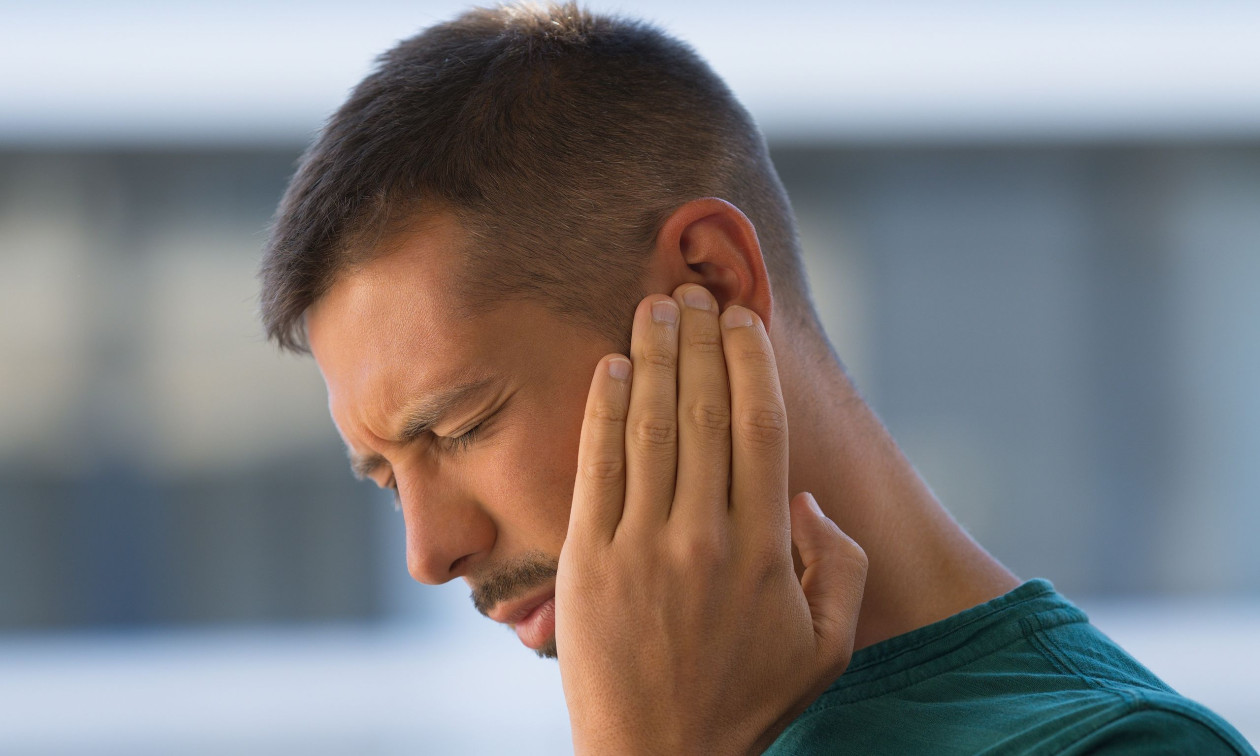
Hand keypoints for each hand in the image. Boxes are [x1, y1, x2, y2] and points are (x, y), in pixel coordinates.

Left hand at [556, 285, 867, 754]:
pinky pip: (596, 469)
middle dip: (700, 341)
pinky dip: (602, 411)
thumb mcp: (828, 648)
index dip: (750, 365)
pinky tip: (608, 366)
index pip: (758, 429)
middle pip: (702, 411)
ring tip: (654, 305)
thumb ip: (840, 568)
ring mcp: (639, 545)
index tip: (743, 321)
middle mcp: (703, 535)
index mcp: (764, 549)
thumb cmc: (746, 703)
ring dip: (652, 356)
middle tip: (695, 289)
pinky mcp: (586, 561)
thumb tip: (808, 497)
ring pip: (649, 427)